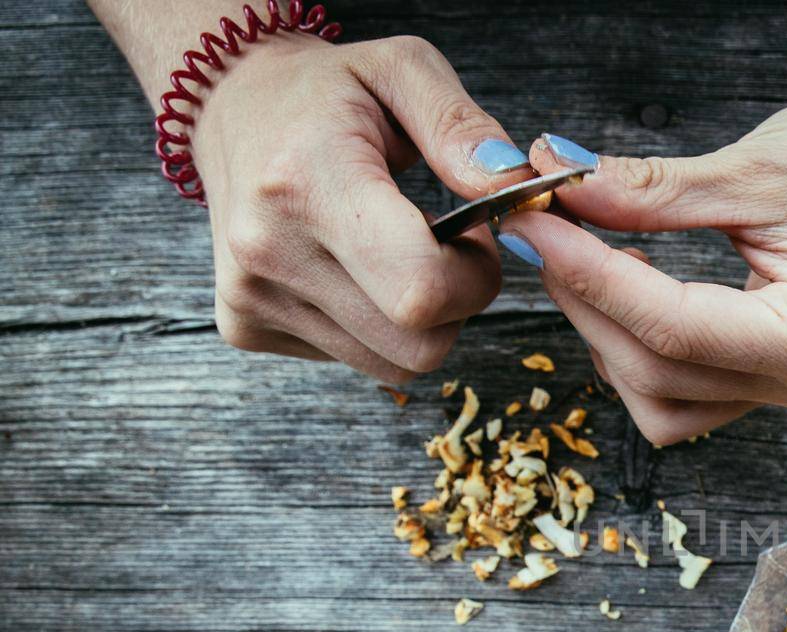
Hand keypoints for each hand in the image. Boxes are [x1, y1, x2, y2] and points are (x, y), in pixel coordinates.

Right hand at [191, 34, 527, 382]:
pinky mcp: (244, 326)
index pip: (422, 289)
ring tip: (398, 251)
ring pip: (394, 364)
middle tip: (443, 244)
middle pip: (419, 345)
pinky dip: (377, 326)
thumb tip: (514, 184)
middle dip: (457, 304)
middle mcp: (268, 250)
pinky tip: (358, 268)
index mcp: (306, 182)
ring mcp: (249, 297)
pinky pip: (356, 360)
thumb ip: (460, 126)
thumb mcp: (402, 69)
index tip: (470, 234)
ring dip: (421, 319)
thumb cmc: (326, 89)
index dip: (475, 276)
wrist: (231, 106)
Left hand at [498, 89, 786, 442]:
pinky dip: (636, 346)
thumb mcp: (755, 168)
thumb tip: (559, 189)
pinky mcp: (765, 379)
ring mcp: (786, 391)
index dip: (592, 277)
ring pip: (658, 400)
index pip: (675, 328)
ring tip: (593, 253)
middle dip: (587, 300)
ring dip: (607, 333)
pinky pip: (678, 392)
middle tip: (545, 226)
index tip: (535, 225)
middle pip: (656, 372)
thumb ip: (653, 193)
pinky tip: (631, 284)